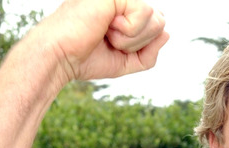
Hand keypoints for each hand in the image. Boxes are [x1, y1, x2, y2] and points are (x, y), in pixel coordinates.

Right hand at [32, 0, 169, 84]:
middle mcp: (122, 1)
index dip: (142, 45)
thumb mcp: (125, 61)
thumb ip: (149, 52)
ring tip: (107, 33)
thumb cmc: (85, 58)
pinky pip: (145, 14)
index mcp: (123, 11)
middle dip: (139, 42)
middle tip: (110, 40)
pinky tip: (107, 26)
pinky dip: (129, 30)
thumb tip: (168, 33)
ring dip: (133, 38)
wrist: (60, 56)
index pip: (157, 25)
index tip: (113, 45)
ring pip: (156, 19)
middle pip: (161, 22)